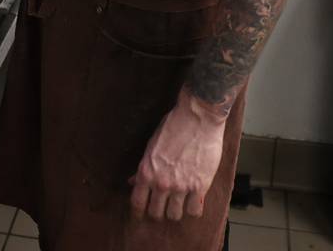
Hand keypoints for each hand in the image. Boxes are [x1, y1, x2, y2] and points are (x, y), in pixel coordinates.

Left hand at [129, 87, 227, 222]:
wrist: (198, 118)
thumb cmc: (173, 126)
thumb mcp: (151, 145)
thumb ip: (143, 168)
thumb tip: (133, 181)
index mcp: (146, 172)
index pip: (137, 203)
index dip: (138, 212)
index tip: (141, 214)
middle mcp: (161, 183)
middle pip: (156, 213)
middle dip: (158, 211)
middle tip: (163, 206)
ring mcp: (181, 187)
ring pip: (175, 215)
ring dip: (176, 211)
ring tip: (180, 203)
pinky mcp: (200, 186)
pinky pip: (194, 211)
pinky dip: (194, 208)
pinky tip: (194, 201)